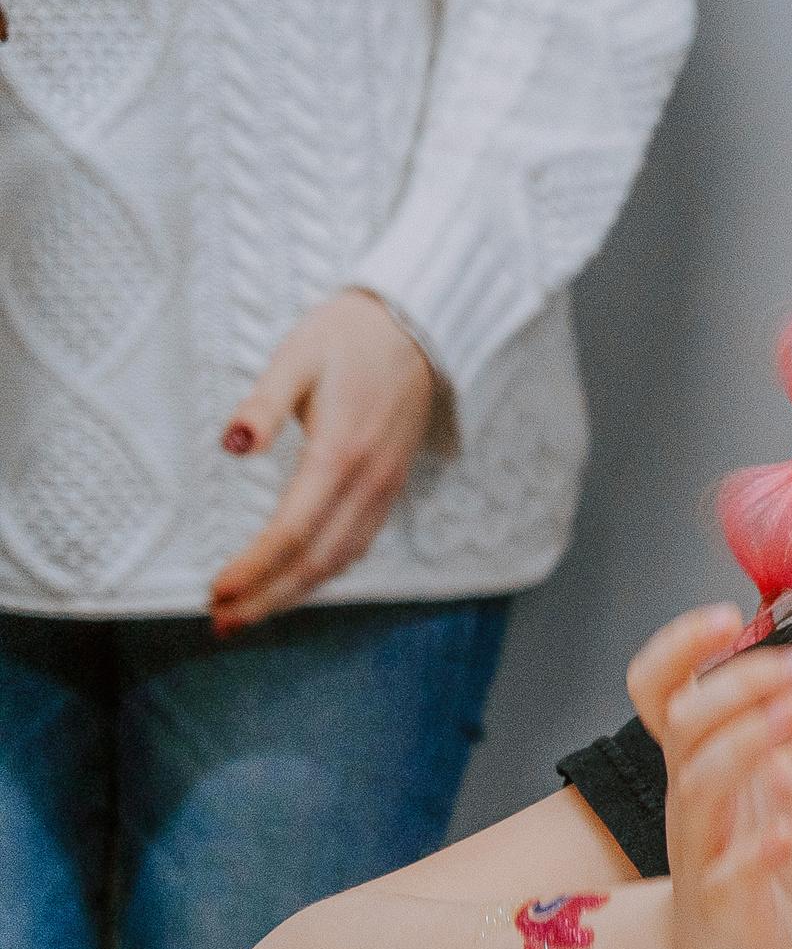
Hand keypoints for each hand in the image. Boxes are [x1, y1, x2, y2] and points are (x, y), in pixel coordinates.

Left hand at [209, 289, 439, 634]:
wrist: (420, 327)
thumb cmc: (349, 336)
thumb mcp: (297, 356)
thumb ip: (264, 404)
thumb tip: (232, 444)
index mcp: (340, 453)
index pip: (292, 531)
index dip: (253, 568)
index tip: (215, 590)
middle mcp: (368, 482)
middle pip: (317, 561)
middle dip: (269, 597)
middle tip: (223, 622)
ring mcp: (385, 488)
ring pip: (341, 561)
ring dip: (295, 593)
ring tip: (251, 612)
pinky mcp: (390, 486)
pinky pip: (359, 544)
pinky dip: (324, 573)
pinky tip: (298, 580)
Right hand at [628, 606, 791, 948]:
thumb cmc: (764, 857)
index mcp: (707, 753)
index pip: (663, 686)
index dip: (681, 646)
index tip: (730, 613)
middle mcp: (697, 793)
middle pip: (688, 723)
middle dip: (740, 685)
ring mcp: (704, 849)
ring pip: (698, 785)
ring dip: (742, 745)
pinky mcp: (724, 907)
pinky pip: (725, 875)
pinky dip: (754, 852)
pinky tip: (785, 832)